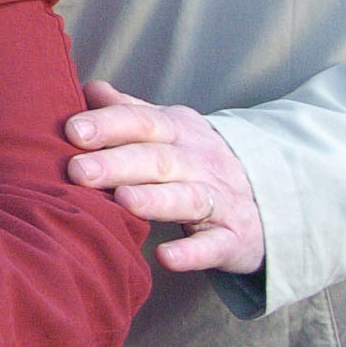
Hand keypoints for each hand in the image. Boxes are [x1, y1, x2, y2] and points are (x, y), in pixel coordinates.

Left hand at [66, 80, 263, 274]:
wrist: (272, 194)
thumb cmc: (198, 159)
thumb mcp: (170, 129)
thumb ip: (130, 111)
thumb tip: (90, 89)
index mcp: (178, 131)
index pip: (143, 122)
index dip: (109, 124)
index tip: (72, 130)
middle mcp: (199, 161)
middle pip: (158, 159)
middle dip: (118, 163)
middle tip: (78, 170)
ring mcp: (220, 200)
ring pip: (187, 198)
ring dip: (155, 200)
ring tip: (122, 201)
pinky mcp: (233, 239)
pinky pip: (214, 246)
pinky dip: (192, 253)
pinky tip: (166, 257)